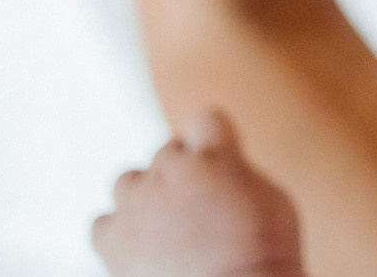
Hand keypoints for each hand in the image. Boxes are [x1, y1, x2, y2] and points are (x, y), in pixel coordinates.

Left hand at [93, 110, 304, 276]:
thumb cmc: (264, 256)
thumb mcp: (273, 199)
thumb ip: (238, 172)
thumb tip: (221, 168)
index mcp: (215, 153)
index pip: (203, 120)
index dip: (212, 143)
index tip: (217, 168)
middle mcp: (170, 168)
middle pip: (167, 152)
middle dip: (182, 176)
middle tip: (200, 213)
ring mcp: (138, 203)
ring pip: (129, 181)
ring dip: (146, 198)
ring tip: (167, 231)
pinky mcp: (113, 241)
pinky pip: (103, 223)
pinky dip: (120, 233)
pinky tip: (142, 250)